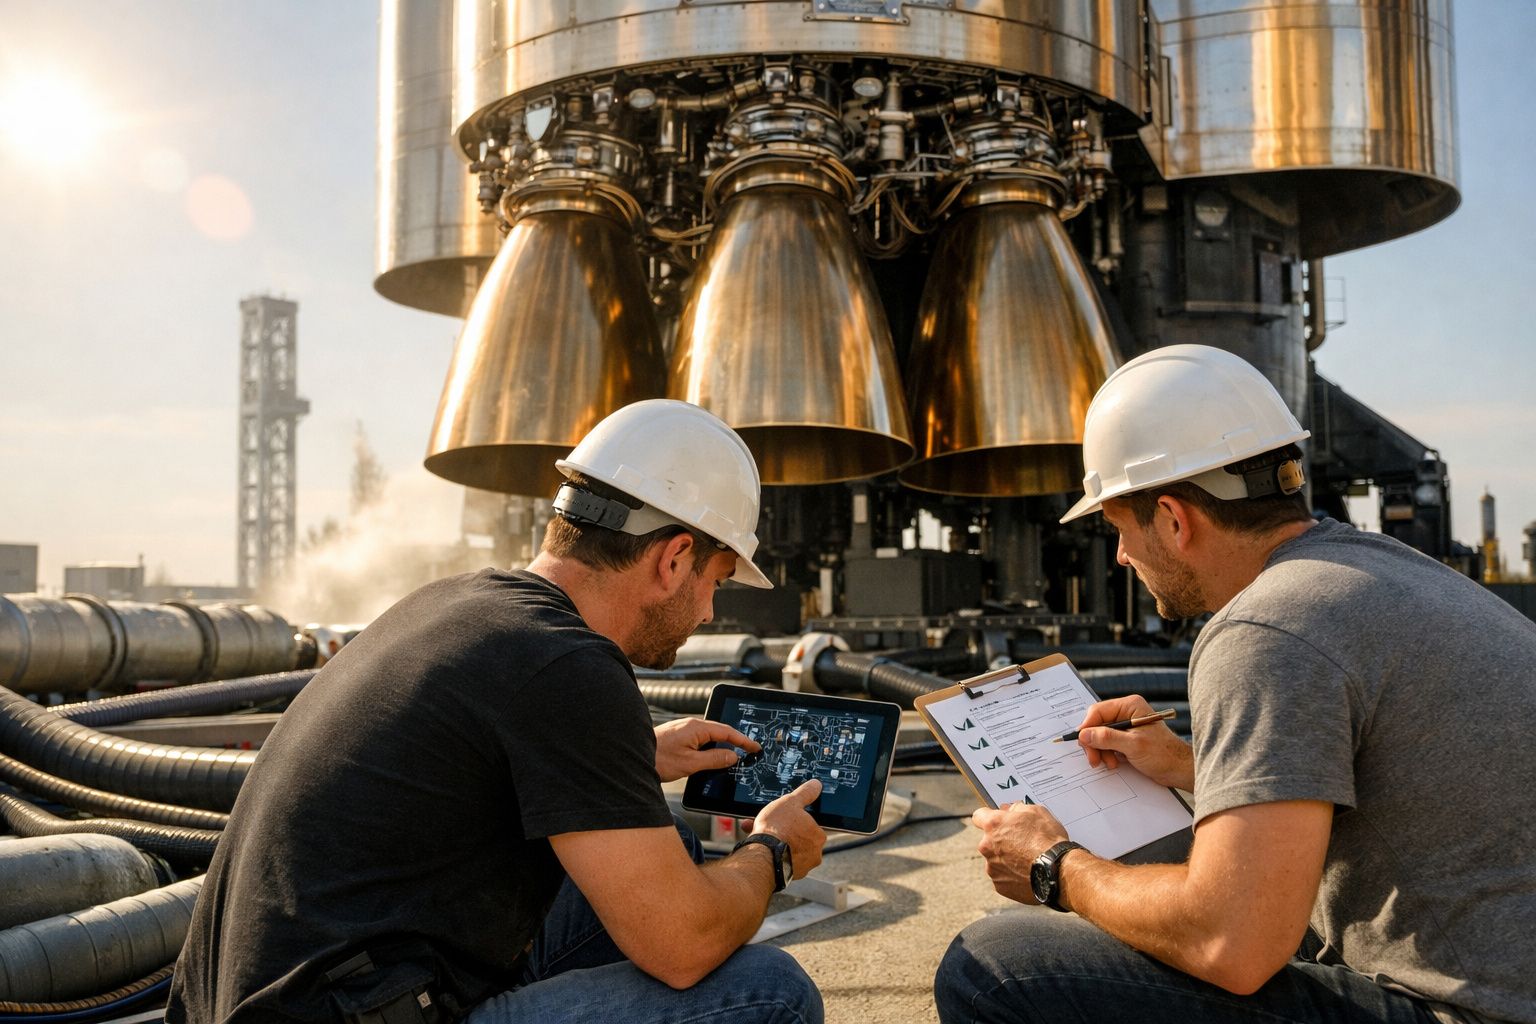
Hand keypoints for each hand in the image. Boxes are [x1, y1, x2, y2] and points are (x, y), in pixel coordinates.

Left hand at [653, 718, 759, 782]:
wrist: (631, 759)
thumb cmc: (658, 760)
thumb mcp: (691, 764)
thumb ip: (714, 760)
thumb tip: (732, 756)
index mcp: (696, 728)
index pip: (727, 731)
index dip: (743, 740)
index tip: (755, 747)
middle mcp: (690, 726)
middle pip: (719, 732)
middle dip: (735, 742)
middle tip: (749, 751)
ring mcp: (683, 731)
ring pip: (709, 738)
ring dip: (721, 747)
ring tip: (733, 758)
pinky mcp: (678, 738)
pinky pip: (700, 741)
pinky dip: (710, 749)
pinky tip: (711, 759)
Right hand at [751, 779, 825, 881]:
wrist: (762, 856)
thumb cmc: (778, 829)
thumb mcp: (791, 802)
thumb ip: (805, 793)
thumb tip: (816, 785)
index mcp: (818, 836)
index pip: (809, 824)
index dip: (794, 818)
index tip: (783, 816)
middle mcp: (814, 854)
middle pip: (796, 836)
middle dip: (781, 828)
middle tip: (768, 822)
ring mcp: (800, 867)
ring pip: (786, 847)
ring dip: (773, 838)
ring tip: (756, 830)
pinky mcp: (786, 875)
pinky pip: (778, 859)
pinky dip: (769, 851)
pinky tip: (756, 842)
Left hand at [972, 801, 1067, 904]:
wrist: (1058, 872)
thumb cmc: (1049, 841)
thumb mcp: (1037, 812)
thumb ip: (1017, 808)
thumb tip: (1009, 809)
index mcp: (993, 825)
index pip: (979, 816)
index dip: (989, 818)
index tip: (998, 822)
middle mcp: (987, 846)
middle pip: (988, 841)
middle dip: (1001, 841)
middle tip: (1021, 844)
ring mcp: (992, 867)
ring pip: (996, 860)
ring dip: (1007, 860)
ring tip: (1028, 861)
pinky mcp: (1000, 885)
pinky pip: (1003, 877)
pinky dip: (1012, 876)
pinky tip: (1028, 874)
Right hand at [1074, 695, 1193, 791]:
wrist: (1178, 769)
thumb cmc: (1163, 754)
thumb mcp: (1133, 746)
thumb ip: (1107, 738)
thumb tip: (1084, 735)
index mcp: (1130, 706)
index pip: (1099, 711)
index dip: (1088, 727)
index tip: (1082, 742)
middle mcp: (1127, 712)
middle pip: (1097, 723)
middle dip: (1094, 742)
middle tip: (1094, 759)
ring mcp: (1126, 725)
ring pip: (1100, 734)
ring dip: (1100, 750)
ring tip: (1108, 763)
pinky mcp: (1126, 737)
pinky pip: (1107, 742)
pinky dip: (1106, 753)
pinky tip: (1113, 762)